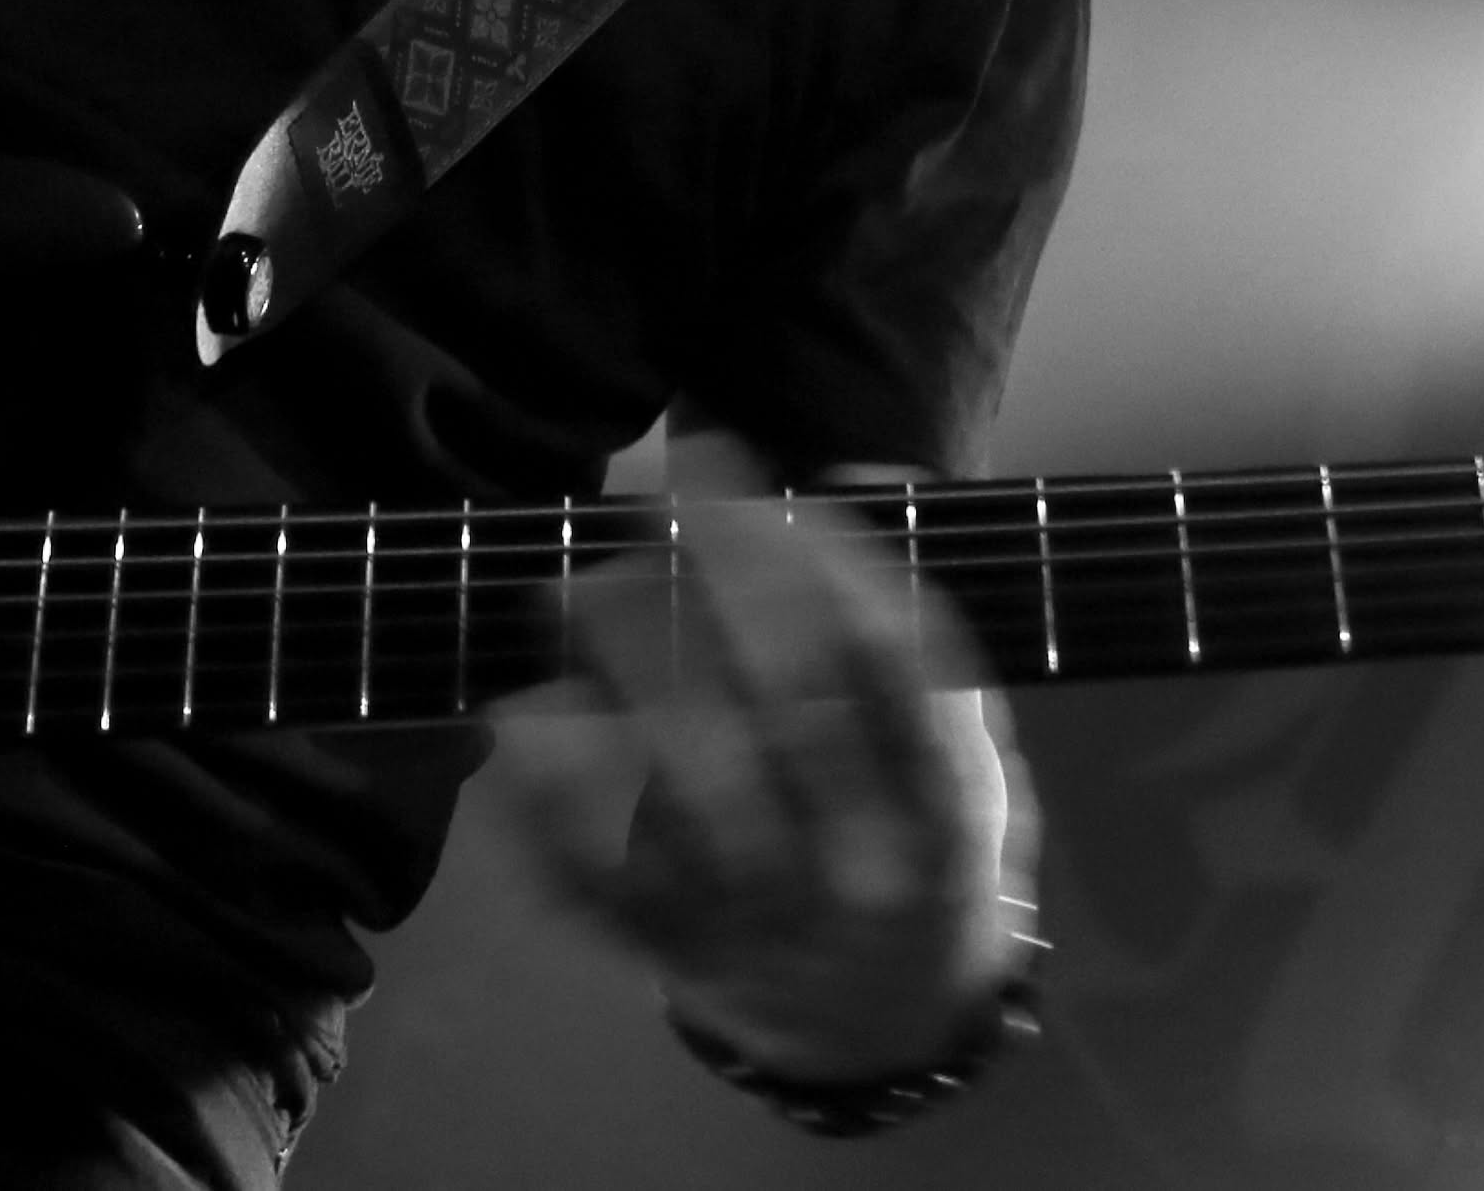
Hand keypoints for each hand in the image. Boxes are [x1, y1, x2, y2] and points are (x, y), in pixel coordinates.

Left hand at [493, 430, 1034, 1081]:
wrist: (890, 1016)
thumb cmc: (924, 832)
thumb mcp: (962, 729)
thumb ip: (912, 606)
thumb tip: (853, 469)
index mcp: (948, 808)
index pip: (882, 658)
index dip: (800, 545)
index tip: (727, 466)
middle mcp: (860, 875)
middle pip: (785, 712)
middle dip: (711, 590)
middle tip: (656, 510)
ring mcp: (761, 925)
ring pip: (682, 792)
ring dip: (623, 670)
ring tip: (580, 585)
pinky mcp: (673, 954)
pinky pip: (596, 877)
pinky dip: (547, 792)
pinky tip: (521, 708)